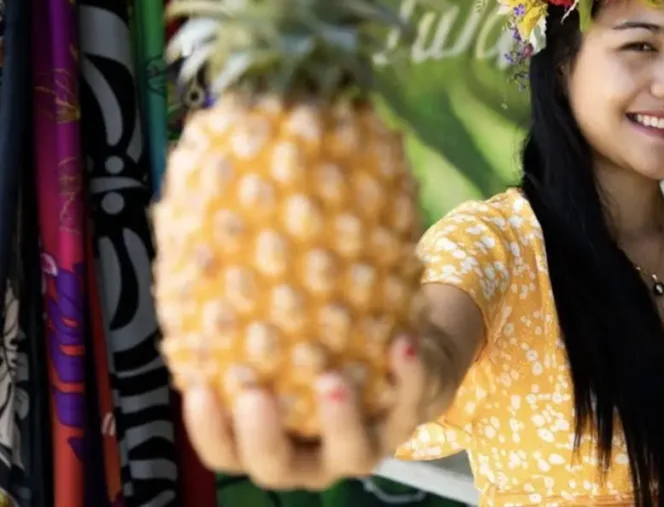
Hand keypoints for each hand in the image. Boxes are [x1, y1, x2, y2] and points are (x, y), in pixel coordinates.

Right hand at [183, 335, 429, 490]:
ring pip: (352, 452)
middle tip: (255, 397)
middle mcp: (313, 454)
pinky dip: (407, 375)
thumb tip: (203, 252)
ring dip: (340, 419)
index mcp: (273, 439)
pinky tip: (401, 342)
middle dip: (263, 439)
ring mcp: (364, 442)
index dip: (209, 430)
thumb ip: (250, 319)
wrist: (402, 356)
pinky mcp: (409, 418)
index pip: (228, 451)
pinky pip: (411, 401)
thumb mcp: (286, 338)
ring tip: (331, 379)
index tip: (198, 389)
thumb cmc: (325, 347)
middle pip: (279, 467)